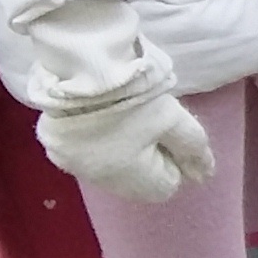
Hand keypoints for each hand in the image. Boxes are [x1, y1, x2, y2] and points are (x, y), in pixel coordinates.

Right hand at [42, 84, 213, 205]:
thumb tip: (204, 175)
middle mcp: (98, 180)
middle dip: (148, 154)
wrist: (78, 71)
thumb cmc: (132, 99)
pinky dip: (97, 137)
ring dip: (122, 146)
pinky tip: (100, 114)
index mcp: (129, 180)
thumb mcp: (174, 119)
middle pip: (136, 178)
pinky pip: (84, 150)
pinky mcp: (53, 144)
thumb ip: (193, 148)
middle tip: (147, 120)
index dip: (173, 159)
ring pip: (110, 164)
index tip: (167, 131)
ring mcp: (71, 163)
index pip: (166, 185)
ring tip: (123, 114)